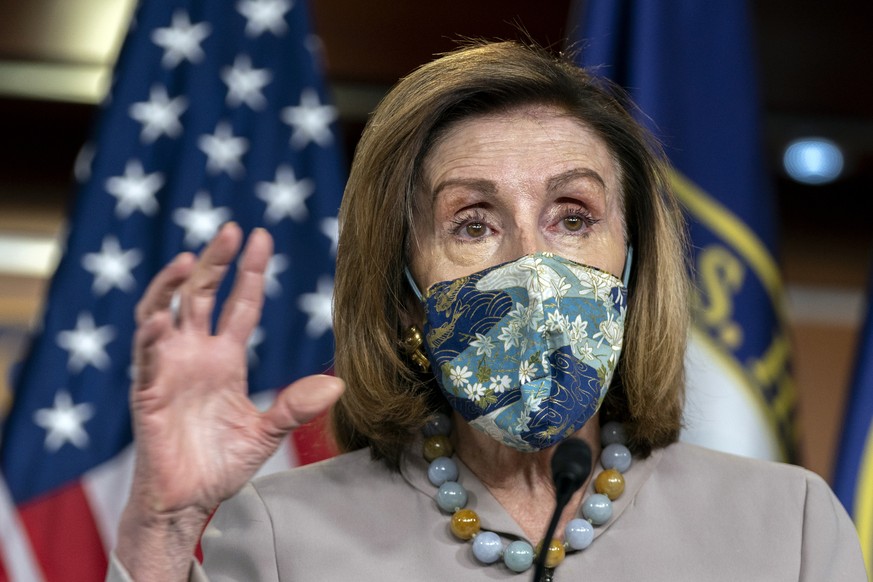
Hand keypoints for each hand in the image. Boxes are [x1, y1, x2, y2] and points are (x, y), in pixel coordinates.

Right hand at [117, 223, 342, 575]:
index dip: (250, 272)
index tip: (262, 238)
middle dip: (215, 261)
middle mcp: (196, 355)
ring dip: (172, 286)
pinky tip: (161, 320)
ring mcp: (169, 370)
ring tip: (189, 260)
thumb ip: (296, 406)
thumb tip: (338, 383)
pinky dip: (151, 337)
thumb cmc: (221, 465)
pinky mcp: (148, 393)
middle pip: (202, 295)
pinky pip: (146, 359)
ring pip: (163, 314)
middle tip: (231, 229)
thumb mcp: (267, 432)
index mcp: (226, 359)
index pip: (240, 304)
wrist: (188, 503)